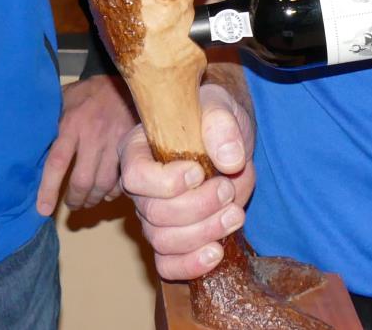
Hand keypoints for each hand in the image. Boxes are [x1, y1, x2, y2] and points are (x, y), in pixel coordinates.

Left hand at [36, 75, 137, 213]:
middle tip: (71, 204)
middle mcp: (93, 135)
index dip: (48, 189)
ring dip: (94, 199)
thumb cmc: (90, 93)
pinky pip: (122, 179)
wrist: (127, 82)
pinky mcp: (131, 148)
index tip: (43, 209)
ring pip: (103, 184)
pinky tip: (106, 191)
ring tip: (88, 201)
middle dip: (75, 199)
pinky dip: (113, 191)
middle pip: (82, 180)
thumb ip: (52, 120)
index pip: (58, 162)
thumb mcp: (66, 99)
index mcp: (72, 123)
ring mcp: (115, 143)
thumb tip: (32, 144)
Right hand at [117, 81, 253, 281]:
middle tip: (227, 190)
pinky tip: (217, 251)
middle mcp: (140, 189)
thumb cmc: (213, 119)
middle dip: (197, 207)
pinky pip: (168, 265)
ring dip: (203, 233)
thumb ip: (222, 123)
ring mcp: (153, 219)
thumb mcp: (219, 106)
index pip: (136, 176)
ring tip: (235, 214)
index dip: (166, 182)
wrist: (227, 142)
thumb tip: (230, 159)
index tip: (198, 171)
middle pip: (153, 213)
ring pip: (163, 242)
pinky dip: (191, 265)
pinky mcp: (172, 242)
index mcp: (137, 151)